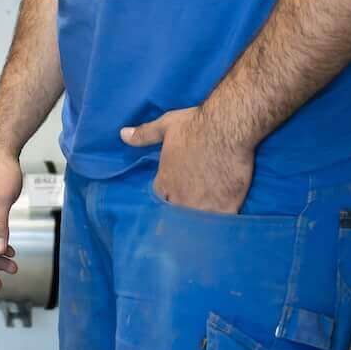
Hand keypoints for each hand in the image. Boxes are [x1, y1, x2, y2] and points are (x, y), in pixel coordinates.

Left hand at [123, 106, 253, 214]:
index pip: (161, 198)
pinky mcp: (225, 208)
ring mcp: (202, 206)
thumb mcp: (166, 126)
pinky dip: (221, 223)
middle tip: (193, 203)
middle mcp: (180, 198)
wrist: (228, 128)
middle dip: (182, 209)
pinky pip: (219, 224)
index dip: (169, 194)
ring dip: (200, 219)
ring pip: (196, 222)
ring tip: (207, 216)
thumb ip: (144, 135)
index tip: (176, 189)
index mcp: (165, 182)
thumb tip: (122, 134)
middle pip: (177, 213)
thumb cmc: (196, 125)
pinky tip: (225, 219)